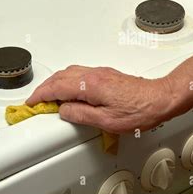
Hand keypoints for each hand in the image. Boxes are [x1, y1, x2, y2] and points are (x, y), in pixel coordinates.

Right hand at [26, 66, 176, 133]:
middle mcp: (94, 74)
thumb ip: (80, 114)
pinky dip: (68, 80)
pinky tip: (69, 90)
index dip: (41, 94)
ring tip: (50, 96)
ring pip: (70, 72)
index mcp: (91, 85)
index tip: (32, 102)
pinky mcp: (107, 74)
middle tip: (37, 100)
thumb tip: (64, 110)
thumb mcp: (106, 121)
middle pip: (61, 76)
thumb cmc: (139, 110)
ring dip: (56, 82)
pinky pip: (80, 73)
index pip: (57, 87)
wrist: (160, 99)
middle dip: (45, 87)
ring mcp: (101, 72)